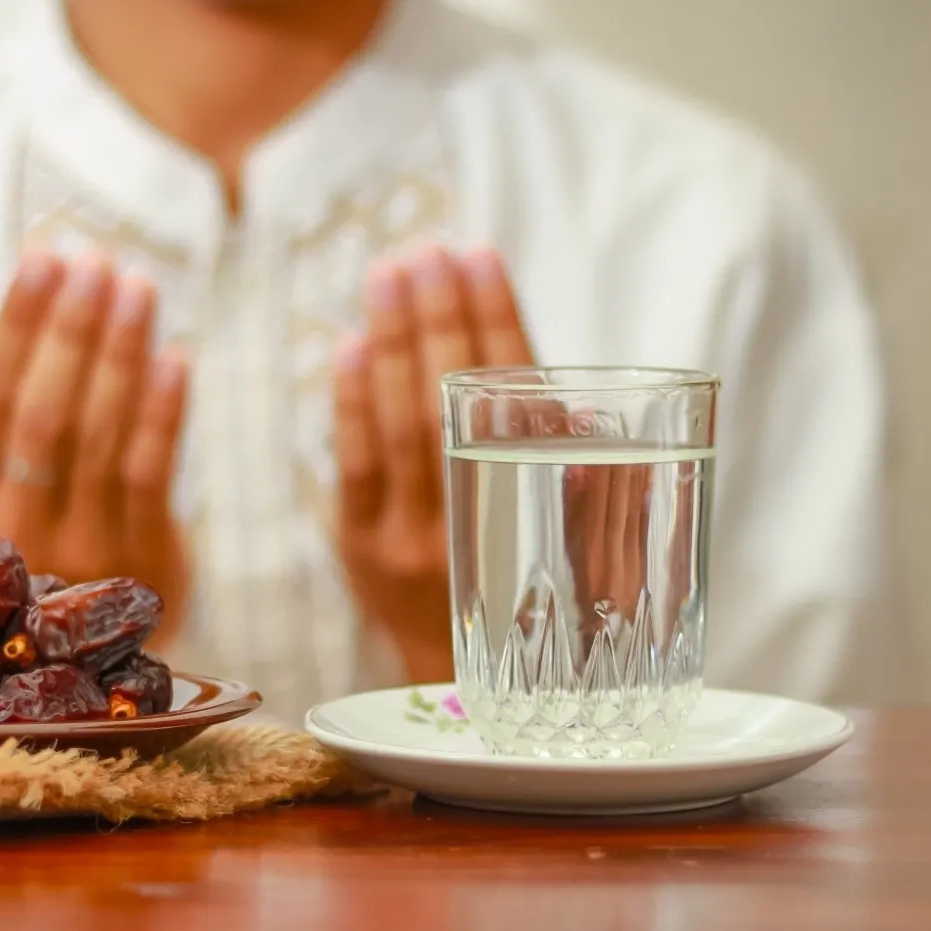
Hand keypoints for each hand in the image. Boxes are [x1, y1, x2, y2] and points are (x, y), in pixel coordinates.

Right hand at [0, 249, 189, 626]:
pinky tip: (175, 357)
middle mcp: (5, 534)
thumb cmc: (24, 549)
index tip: (42, 259)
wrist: (91, 658)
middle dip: (70, 329)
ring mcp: (76, 552)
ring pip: (99, 435)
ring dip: (121, 353)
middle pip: (42, 413)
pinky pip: (151, 472)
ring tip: (138, 287)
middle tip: (95, 261)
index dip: (17, 325)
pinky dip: (163, 411)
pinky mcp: (139, 561)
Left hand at [332, 245, 533, 681]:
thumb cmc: (534, 592)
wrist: (468, 681)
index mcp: (542, 503)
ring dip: (395, 339)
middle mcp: (478, 520)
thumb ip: (565, 463)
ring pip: (400, 422)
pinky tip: (352, 346)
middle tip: (424, 249)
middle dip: (437, 314)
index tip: (478, 254)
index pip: (518, 390)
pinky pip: (355, 466)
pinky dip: (352, 402)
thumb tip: (563, 387)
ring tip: (390, 273)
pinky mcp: (363, 550)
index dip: (496, 317)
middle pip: (451, 397)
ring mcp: (414, 537)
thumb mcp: (578, 534)